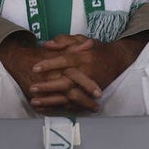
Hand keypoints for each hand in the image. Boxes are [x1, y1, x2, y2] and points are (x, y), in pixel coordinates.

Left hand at [0, 34, 130, 112]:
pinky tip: (45, 109)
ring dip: (51, 100)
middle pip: (66, 81)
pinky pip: (74, 104)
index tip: (35, 68)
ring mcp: (89, 86)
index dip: (50, 64)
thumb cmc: (96, 49)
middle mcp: (86, 72)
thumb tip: (47, 44)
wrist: (117, 61)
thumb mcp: (82, 39)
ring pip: (68, 96)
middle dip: (48, 86)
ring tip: (35, 102)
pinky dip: (59, 108)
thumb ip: (64, 40)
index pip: (65, 60)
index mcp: (83, 57)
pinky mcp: (90, 95)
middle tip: (32, 87)